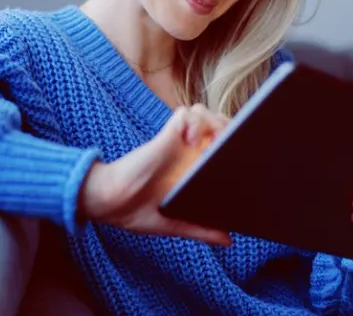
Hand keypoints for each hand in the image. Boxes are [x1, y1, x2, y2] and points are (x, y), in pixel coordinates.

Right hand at [78, 103, 232, 245]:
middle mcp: (187, 152)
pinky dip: (193, 122)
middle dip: (230, 130)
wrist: (107, 203)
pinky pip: (186, 115)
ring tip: (211, 144)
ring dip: (214, 124)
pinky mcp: (165, 136)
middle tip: (231, 147)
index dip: (237, 144)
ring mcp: (176, 142)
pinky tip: (191, 140)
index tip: (244, 155)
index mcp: (192, 170)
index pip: (222, 146)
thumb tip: (228, 240)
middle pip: (219, 124)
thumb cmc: (135, 211)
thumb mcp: (174, 224)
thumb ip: (201, 229)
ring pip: (205, 113)